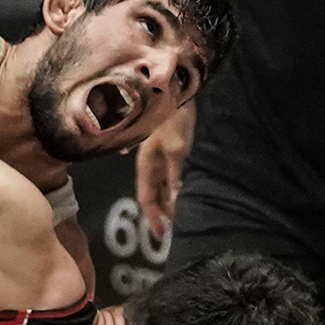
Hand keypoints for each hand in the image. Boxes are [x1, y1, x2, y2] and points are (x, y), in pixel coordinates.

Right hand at [134, 103, 195, 236]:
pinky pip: (169, 174)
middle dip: (161, 212)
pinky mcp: (170, 147)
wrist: (174, 89)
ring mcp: (159, 155)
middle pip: (153, 193)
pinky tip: (179, 190)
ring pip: (161, 184)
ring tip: (179, 213)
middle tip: (173, 229)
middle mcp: (150, 162)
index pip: (145, 198)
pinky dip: (174, 186)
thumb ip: (174, 174)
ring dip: (168, 200)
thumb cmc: (174, 117)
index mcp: (146, 164)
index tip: (159, 234)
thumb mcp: (176, 148)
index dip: (152, 217)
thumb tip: (173, 200)